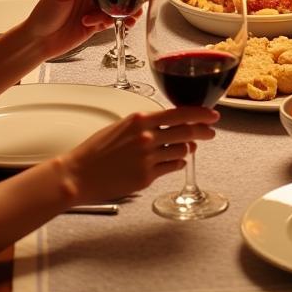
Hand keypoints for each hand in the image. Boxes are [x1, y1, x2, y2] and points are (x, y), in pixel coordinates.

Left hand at [19, 0, 122, 60]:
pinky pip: (113, 22)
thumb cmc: (43, 14)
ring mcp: (94, 10)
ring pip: (117, 8)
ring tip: (132, 15)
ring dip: (127, 11)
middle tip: (137, 2)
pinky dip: (120, 23)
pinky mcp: (96, 25)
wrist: (39, 41)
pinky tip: (122, 24)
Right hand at [65, 106, 219, 204]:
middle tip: (210, 132)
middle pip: (187, 132)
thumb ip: (147, 124)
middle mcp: (147, 137)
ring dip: (188, 149)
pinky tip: (176, 162)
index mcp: (140, 119)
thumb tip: (170, 125)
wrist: (79, 174)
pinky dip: (177, 163)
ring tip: (188, 148)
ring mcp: (148, 159)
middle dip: (203, 132)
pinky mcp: (146, 178)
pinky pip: (172, 168)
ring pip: (182, 151)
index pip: (180, 113)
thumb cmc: (97, 150)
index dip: (201, 114)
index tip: (212, 115)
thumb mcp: (122, 126)